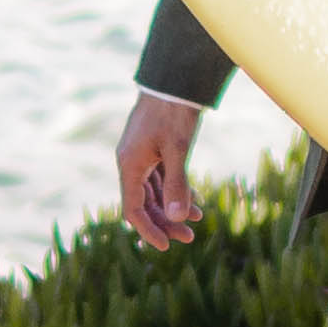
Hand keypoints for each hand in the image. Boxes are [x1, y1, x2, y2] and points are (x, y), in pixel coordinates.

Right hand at [117, 92, 212, 248]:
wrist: (174, 79)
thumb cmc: (174, 111)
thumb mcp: (177, 149)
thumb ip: (177, 184)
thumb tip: (177, 219)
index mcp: (130, 165)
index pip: (133, 210)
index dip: (149, 231)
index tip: (167, 247)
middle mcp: (131, 163)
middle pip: (144, 204)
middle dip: (165, 222)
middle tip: (190, 237)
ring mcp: (141, 155)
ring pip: (153, 193)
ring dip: (172, 208)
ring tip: (198, 218)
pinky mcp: (152, 149)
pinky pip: (160, 178)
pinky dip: (174, 191)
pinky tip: (193, 200)